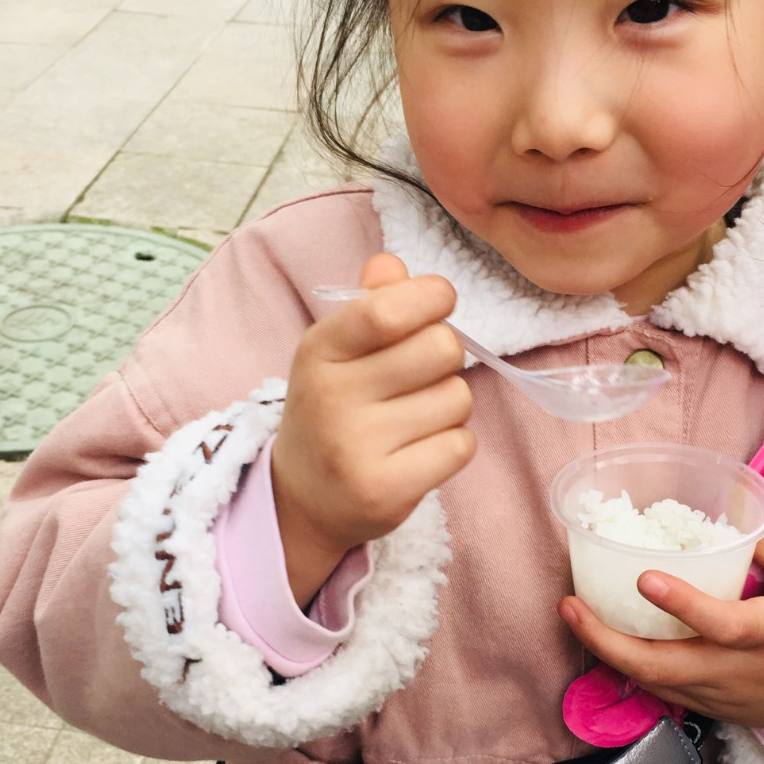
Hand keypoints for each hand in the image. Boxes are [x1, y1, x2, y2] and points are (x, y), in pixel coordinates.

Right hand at [271, 254, 475, 608]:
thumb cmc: (334, 410)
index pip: (387, 310)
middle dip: (446, 356)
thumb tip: (391, 264)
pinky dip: (452, 445)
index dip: (431, 297)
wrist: (303, 499)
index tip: (439, 301)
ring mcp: (356, 448)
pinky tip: (420, 451)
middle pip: (440, 349)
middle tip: (422, 374)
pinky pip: (460, 446)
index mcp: (318, 351)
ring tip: (414, 419)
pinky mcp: (384, 492)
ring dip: (449, 405)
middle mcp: (332, 397)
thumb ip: (370, 305)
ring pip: (457, 398)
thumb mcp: (337, 353)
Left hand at [557, 525, 763, 759]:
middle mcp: (737, 671)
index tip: (643, 578)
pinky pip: (659, 688)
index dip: (682, 604)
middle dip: (607, 641)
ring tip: (574, 611)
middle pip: (661, 668)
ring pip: (652, 682)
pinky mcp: (707, 708)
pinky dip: (627, 663)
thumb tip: (725, 500)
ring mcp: (717, 695)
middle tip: (569, 605)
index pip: (722, 624)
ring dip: (607, 650)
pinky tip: (604, 633)